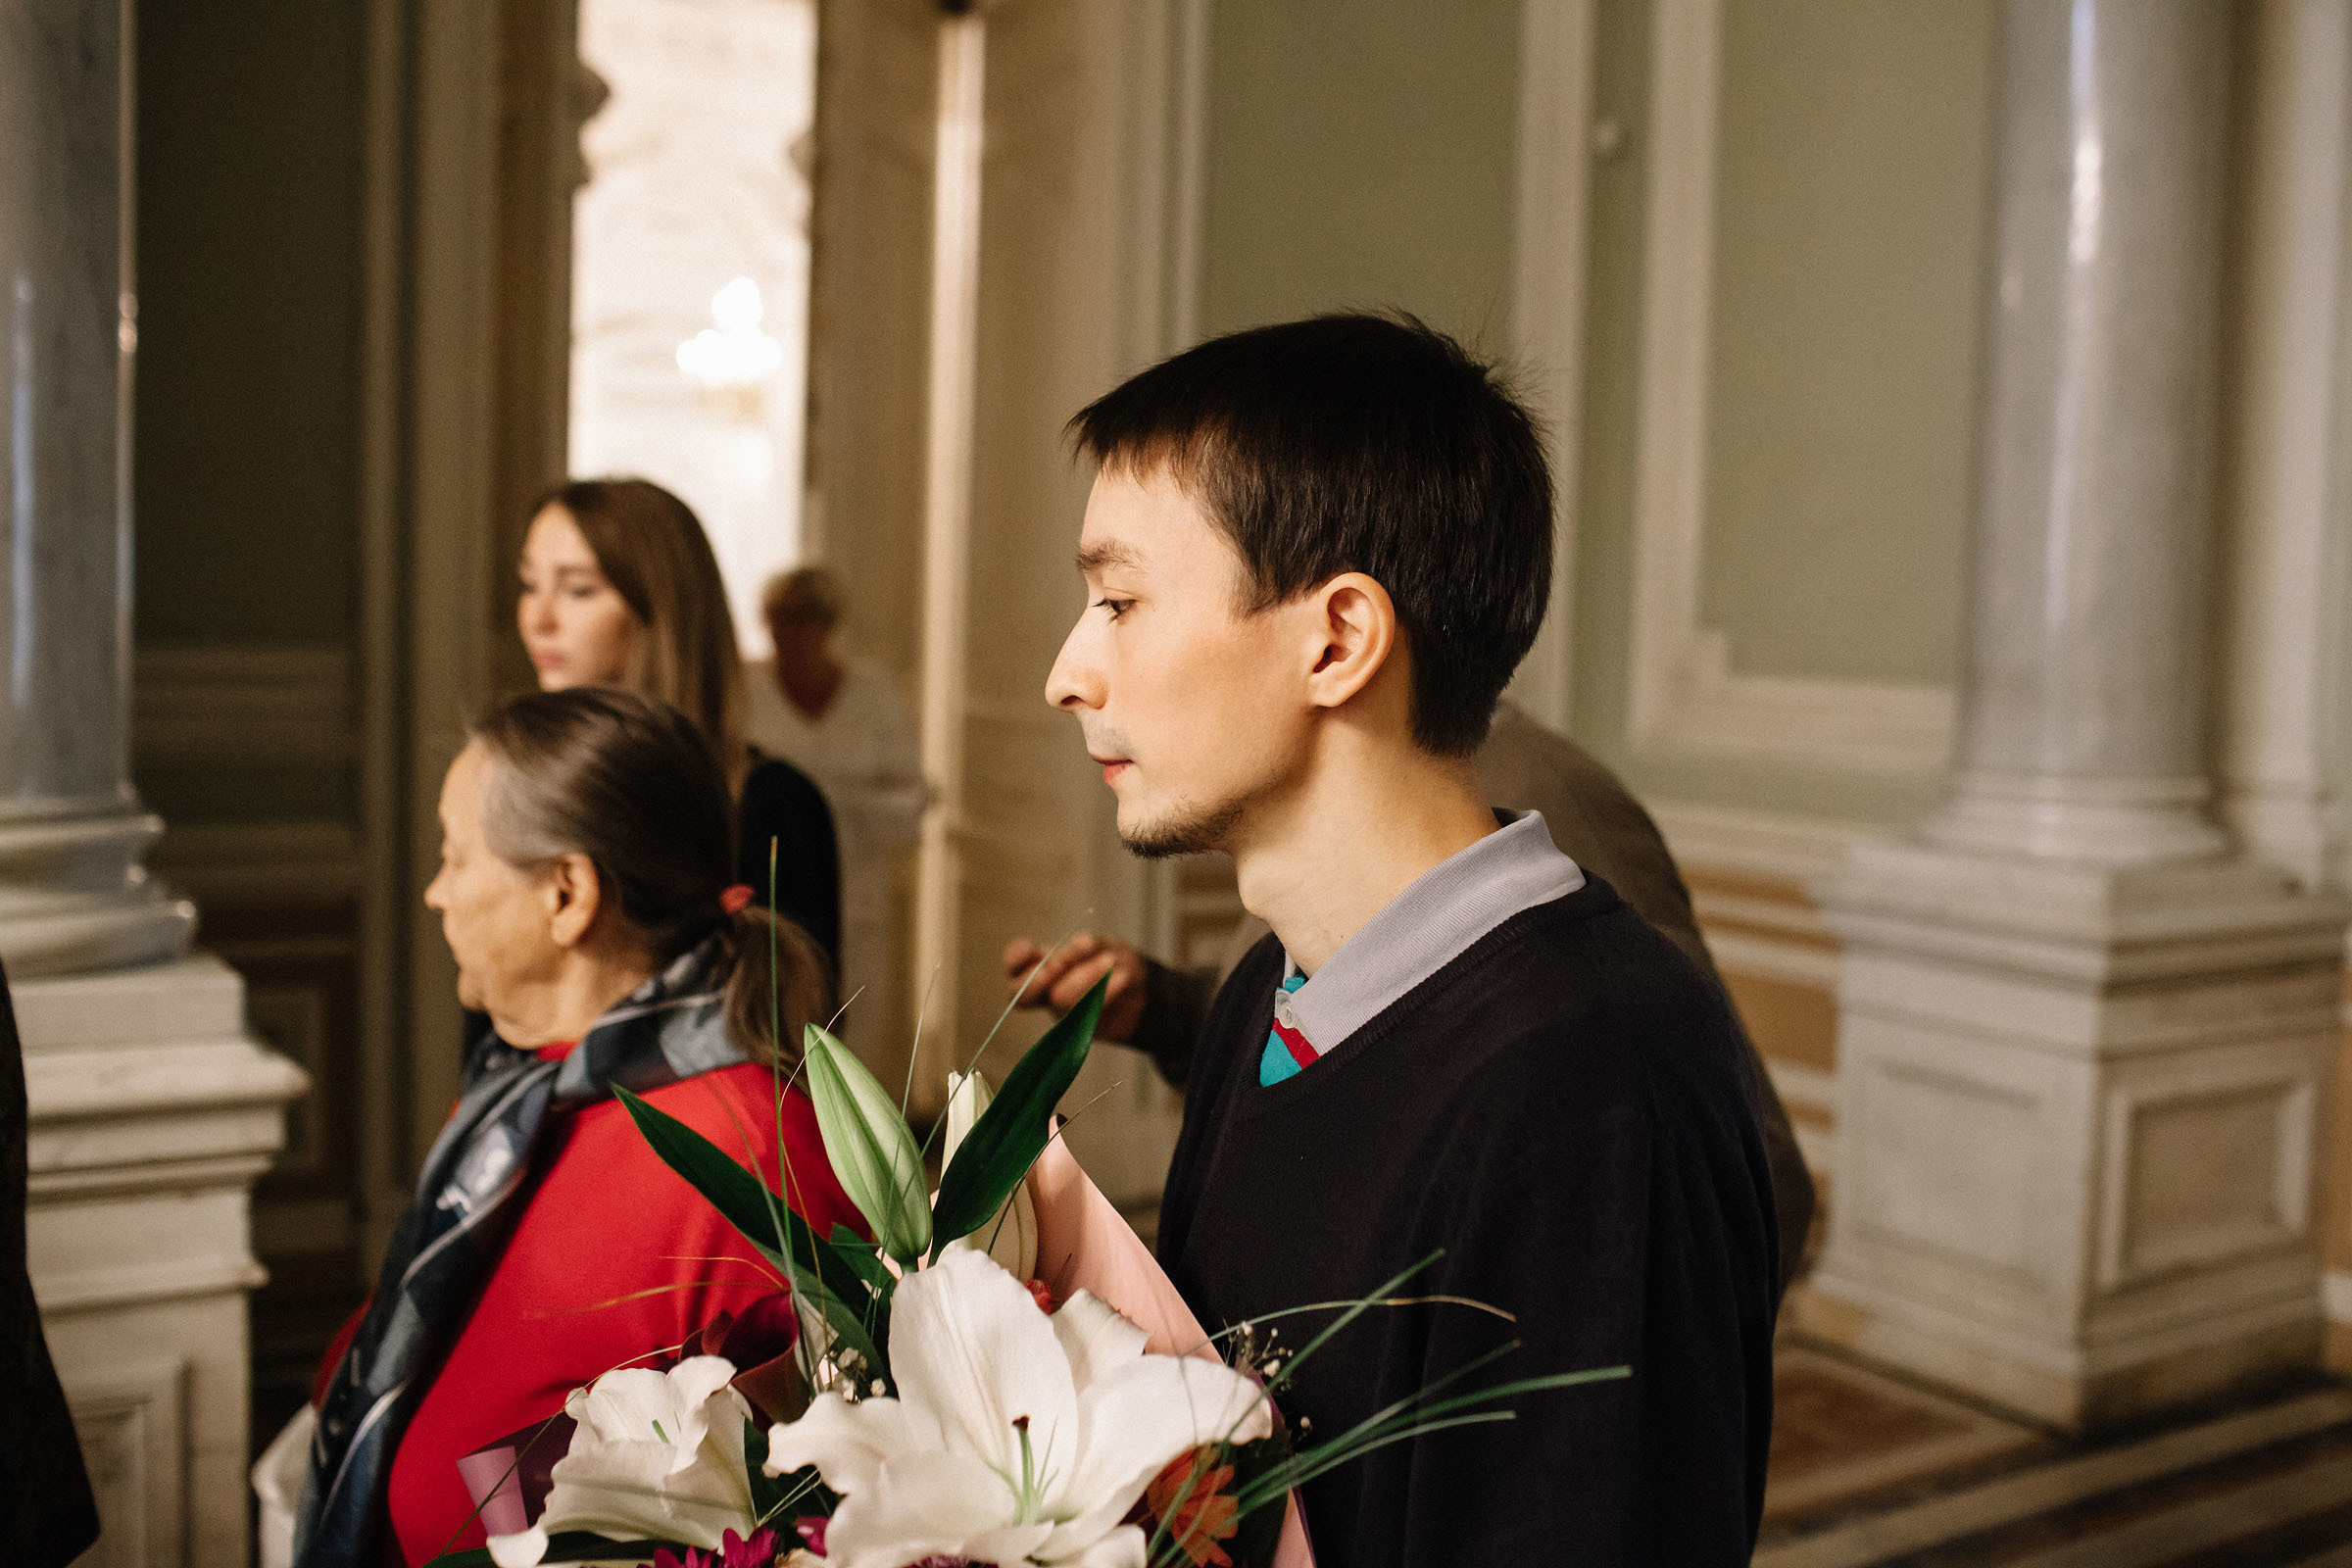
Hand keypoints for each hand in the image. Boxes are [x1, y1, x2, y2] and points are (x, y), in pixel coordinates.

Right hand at [1003, 932, 1147, 1044]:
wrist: (1143, 991)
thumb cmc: (1114, 961)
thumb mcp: (1101, 946)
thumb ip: (1086, 947)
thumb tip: (1080, 945)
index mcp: (1043, 965)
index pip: (1015, 966)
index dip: (1015, 959)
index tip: (1029, 948)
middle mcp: (1046, 992)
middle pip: (1022, 995)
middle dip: (1038, 978)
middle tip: (1061, 963)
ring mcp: (1063, 1014)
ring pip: (1059, 1003)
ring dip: (1083, 978)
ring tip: (1109, 961)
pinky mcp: (1084, 1029)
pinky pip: (1088, 1015)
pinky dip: (1107, 992)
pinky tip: (1122, 978)